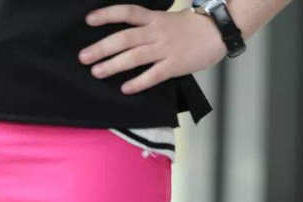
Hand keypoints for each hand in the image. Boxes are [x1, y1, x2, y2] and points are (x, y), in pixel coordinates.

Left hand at [79, 6, 226, 94]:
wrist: (219, 29)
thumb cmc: (193, 28)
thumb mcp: (168, 21)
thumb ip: (149, 28)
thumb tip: (129, 39)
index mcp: (155, 19)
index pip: (127, 13)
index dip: (107, 15)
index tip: (89, 21)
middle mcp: (156, 32)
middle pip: (124, 38)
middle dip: (101, 47)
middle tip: (83, 57)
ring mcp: (165, 48)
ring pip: (134, 56)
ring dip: (113, 65)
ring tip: (96, 72)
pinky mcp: (174, 65)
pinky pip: (153, 75)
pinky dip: (138, 82)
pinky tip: (125, 89)